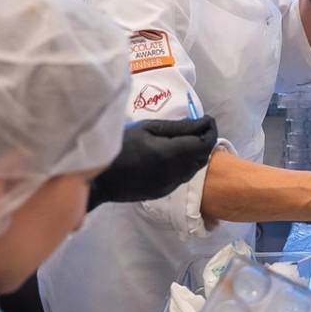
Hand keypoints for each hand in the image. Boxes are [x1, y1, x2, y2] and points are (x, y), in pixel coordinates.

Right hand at [88, 117, 218, 209]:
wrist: (100, 178)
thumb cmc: (120, 146)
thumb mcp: (147, 129)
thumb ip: (177, 127)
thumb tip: (201, 123)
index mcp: (171, 154)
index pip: (205, 143)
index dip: (211, 130)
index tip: (207, 120)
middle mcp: (175, 172)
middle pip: (203, 157)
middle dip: (205, 141)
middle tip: (198, 127)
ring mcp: (170, 185)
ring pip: (195, 168)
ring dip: (196, 153)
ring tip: (186, 140)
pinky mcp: (164, 191)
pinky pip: (183, 177)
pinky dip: (185, 165)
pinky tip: (174, 156)